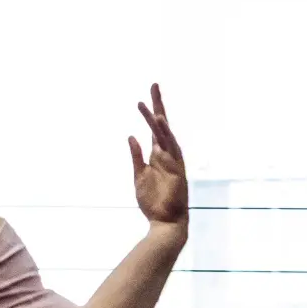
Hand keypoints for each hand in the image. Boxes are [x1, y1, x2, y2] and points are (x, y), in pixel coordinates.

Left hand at [127, 83, 186, 230]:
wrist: (165, 222)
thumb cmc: (153, 202)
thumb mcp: (139, 176)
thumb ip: (136, 156)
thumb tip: (131, 136)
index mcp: (158, 155)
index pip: (155, 129)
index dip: (151, 112)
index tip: (145, 96)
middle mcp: (167, 154)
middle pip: (162, 125)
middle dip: (158, 105)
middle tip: (153, 85)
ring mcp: (172, 161)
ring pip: (165, 134)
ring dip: (157, 119)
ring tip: (149, 103)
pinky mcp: (176, 169)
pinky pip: (170, 147)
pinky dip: (164, 134)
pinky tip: (158, 121)